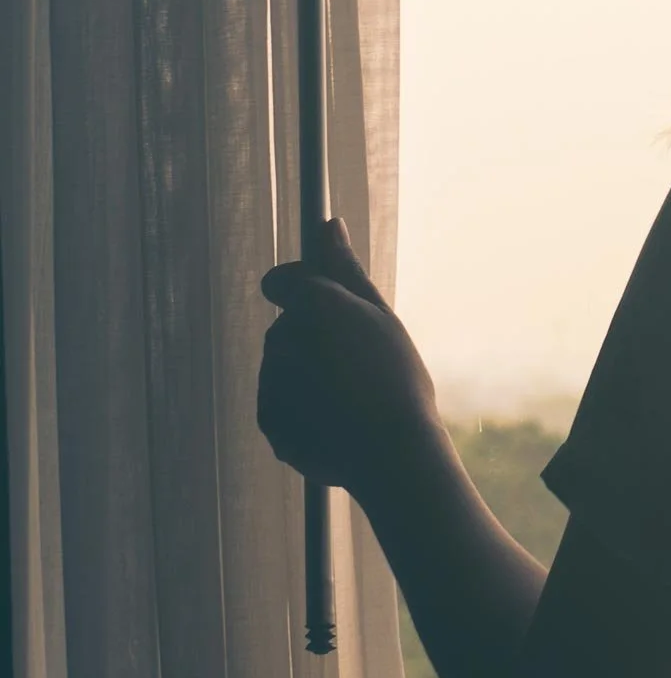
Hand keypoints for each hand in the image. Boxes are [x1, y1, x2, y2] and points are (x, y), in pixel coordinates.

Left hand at [259, 218, 444, 503]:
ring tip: (353, 396)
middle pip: (288, 327)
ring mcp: (270, 383)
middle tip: (362, 363)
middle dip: (315, 338)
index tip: (332, 307)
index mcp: (312, 305)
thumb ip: (344, 271)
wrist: (391, 453)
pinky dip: (301, 408)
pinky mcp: (267, 420)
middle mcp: (283, 339)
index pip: (280, 281)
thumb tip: (327, 224)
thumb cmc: (396, 378)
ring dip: (310, 374)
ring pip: (284, 366)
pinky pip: (279, 403)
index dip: (304, 289)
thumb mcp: (379, 316)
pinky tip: (337, 419)